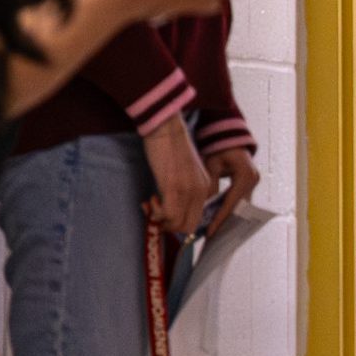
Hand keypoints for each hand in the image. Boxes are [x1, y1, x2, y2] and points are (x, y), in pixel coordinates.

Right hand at [143, 116, 216, 236]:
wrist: (166, 128)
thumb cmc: (170, 147)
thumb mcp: (184, 171)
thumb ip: (185, 188)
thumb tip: (172, 206)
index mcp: (205, 188)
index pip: (197, 219)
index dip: (178, 222)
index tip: (163, 214)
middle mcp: (200, 192)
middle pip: (189, 227)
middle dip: (169, 226)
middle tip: (154, 212)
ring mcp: (188, 191)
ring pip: (178, 225)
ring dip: (160, 220)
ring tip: (151, 203)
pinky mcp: (174, 187)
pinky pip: (168, 216)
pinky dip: (156, 214)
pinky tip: (150, 199)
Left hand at [202, 147, 260, 233]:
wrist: (229, 138)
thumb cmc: (219, 148)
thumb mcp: (211, 165)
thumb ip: (210, 186)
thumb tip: (205, 208)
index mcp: (245, 176)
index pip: (231, 203)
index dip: (220, 219)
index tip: (210, 232)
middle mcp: (253, 181)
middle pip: (238, 208)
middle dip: (224, 223)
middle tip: (212, 237)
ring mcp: (253, 183)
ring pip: (240, 207)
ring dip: (227, 218)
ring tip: (214, 232)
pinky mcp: (249, 185)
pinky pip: (239, 202)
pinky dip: (229, 210)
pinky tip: (218, 219)